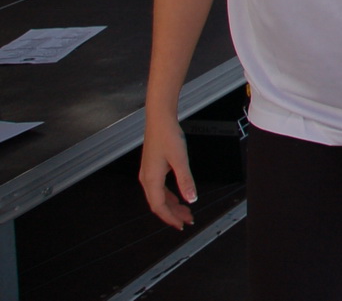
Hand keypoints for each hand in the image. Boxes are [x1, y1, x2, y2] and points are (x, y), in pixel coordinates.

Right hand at [139, 114, 196, 228]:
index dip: (170, 218)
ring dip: (172, 205)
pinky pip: (159, 188)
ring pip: (159, 196)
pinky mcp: (152, 168)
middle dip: (173, 214)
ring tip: (186, 211)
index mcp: (151, 179)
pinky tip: (178, 197)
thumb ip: (186, 180)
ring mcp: (148, 173)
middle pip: (159, 204)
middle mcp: (147, 179)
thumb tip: (192, 199)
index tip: (181, 225)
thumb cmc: (168, 136)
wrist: (159, 120)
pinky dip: (169, 196)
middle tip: (188, 220)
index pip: (159, 207)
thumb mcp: (180, 160)